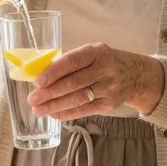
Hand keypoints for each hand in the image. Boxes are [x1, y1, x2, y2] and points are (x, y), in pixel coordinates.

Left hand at [27, 43, 164, 119]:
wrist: (134, 75)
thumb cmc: (105, 62)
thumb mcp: (92, 53)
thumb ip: (70, 62)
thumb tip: (40, 76)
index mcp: (97, 52)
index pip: (72, 61)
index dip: (54, 72)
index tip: (37, 81)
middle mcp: (105, 69)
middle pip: (73, 83)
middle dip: (50, 92)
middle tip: (33, 98)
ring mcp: (109, 88)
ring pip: (78, 99)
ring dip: (55, 105)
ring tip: (38, 109)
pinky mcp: (109, 104)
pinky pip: (84, 110)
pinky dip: (66, 113)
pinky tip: (53, 114)